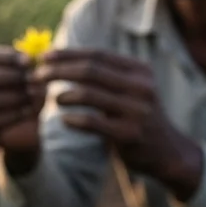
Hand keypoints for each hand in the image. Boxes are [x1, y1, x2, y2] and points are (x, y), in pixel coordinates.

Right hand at [0, 46, 43, 164]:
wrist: (26, 125)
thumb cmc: (25, 93)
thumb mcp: (30, 76)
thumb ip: (29, 66)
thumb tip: (32, 58)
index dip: (8, 58)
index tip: (29, 62)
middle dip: (8, 77)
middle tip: (31, 79)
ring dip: (11, 96)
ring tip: (31, 95)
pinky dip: (11, 115)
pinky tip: (28, 111)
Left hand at [32, 48, 204, 199]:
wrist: (167, 152)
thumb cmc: (137, 117)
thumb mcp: (131, 90)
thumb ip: (106, 75)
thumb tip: (65, 57)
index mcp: (140, 71)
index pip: (98, 55)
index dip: (68, 54)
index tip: (45, 56)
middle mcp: (141, 87)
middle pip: (91, 71)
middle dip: (60, 71)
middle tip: (37, 75)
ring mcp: (137, 111)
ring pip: (89, 94)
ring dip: (63, 95)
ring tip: (53, 99)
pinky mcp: (129, 134)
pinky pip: (92, 122)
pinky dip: (73, 119)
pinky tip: (64, 120)